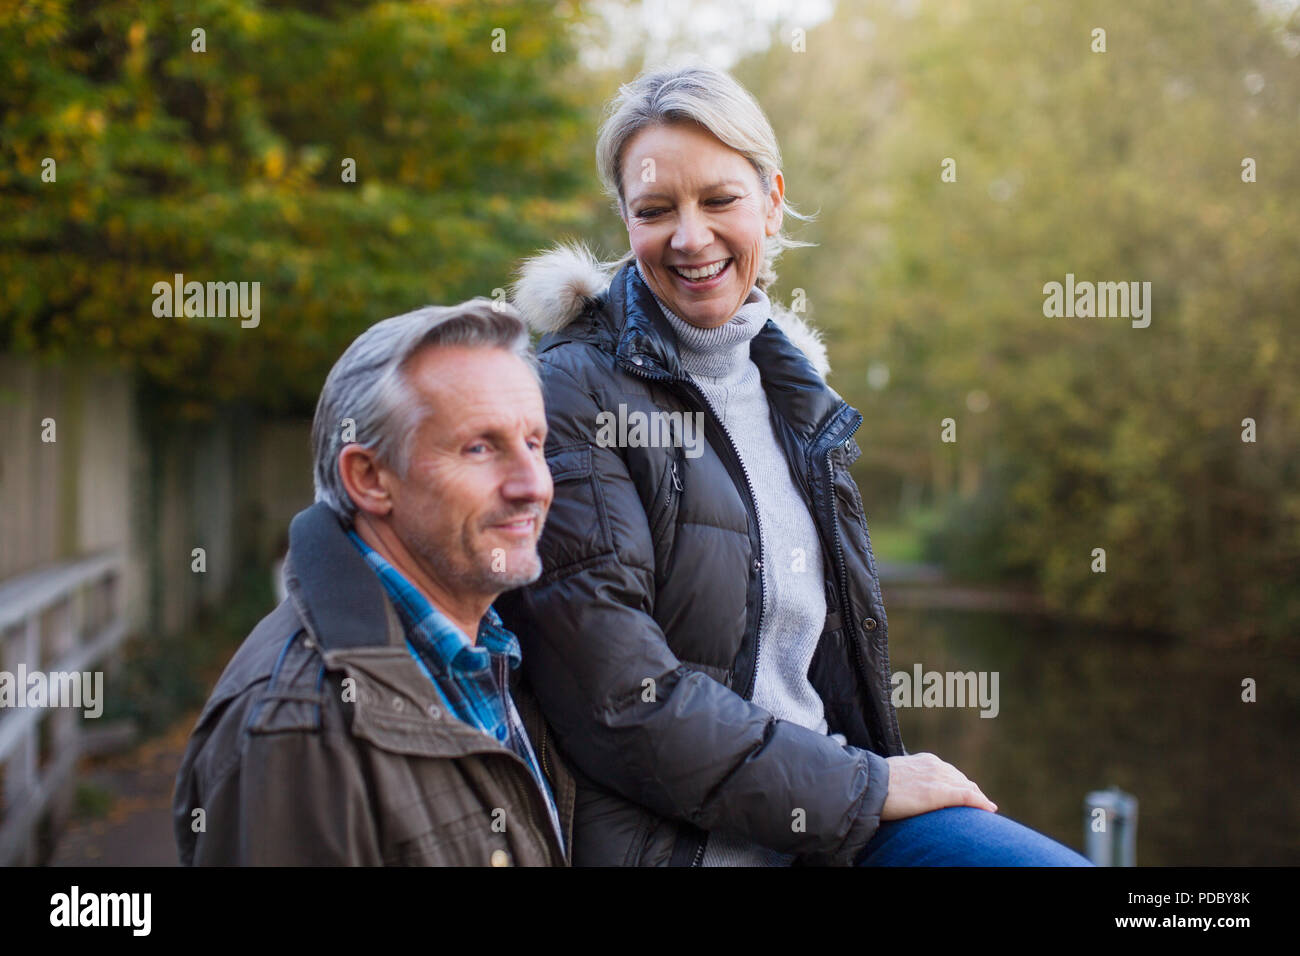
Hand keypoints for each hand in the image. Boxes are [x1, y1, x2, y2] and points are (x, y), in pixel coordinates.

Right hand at [880, 752, 997, 820]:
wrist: (869, 786)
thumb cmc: (875, 783)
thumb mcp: (895, 775)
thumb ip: (907, 778)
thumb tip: (906, 787)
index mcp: (925, 760)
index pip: (950, 772)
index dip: (959, 783)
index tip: (965, 792)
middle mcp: (935, 765)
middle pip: (961, 779)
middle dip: (971, 791)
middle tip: (981, 802)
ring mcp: (939, 778)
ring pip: (967, 787)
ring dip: (978, 797)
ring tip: (986, 807)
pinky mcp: (940, 793)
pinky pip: (967, 796)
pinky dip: (981, 802)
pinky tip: (989, 809)